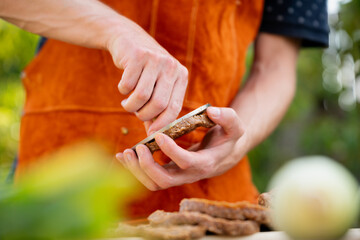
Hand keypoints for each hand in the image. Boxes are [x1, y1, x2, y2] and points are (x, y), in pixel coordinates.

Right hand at [107, 23, 187, 133]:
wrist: (127, 39)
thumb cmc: (144, 70)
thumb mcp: (156, 86)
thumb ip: (157, 109)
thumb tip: (153, 136)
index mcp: (181, 76)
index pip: (174, 108)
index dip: (162, 124)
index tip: (151, 134)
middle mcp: (171, 66)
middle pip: (158, 104)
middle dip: (143, 115)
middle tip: (135, 112)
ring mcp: (156, 59)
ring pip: (141, 96)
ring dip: (130, 105)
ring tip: (126, 103)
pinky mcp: (138, 55)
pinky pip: (127, 85)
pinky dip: (122, 91)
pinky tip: (123, 87)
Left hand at [115, 107, 247, 190]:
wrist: (224, 154)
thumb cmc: (228, 138)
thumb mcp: (235, 126)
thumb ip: (227, 117)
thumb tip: (212, 111)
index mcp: (205, 163)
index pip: (185, 163)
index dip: (171, 151)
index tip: (158, 135)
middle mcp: (189, 175)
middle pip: (164, 181)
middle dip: (147, 167)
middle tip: (137, 148)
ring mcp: (178, 176)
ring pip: (153, 184)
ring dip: (136, 171)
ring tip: (124, 153)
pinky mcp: (169, 173)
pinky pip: (149, 178)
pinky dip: (134, 169)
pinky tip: (124, 155)